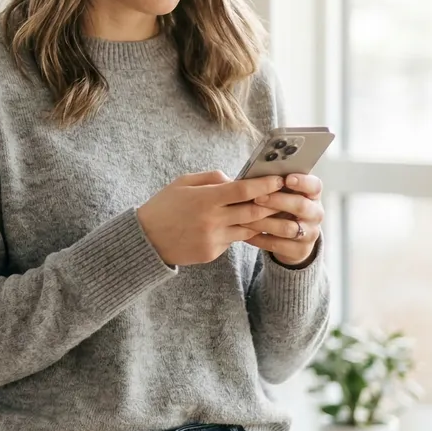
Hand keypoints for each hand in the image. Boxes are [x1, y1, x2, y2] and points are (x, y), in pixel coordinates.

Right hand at [136, 170, 284, 266]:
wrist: (145, 239)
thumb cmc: (164, 206)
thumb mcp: (183, 183)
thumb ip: (212, 178)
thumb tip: (235, 178)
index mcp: (205, 199)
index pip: (244, 190)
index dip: (265, 184)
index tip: (279, 179)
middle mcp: (213, 220)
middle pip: (253, 211)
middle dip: (272, 203)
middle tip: (285, 196)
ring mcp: (214, 238)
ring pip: (249, 229)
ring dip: (261, 221)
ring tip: (272, 213)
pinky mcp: (212, 252)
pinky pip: (233, 240)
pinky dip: (238, 232)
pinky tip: (240, 226)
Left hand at [244, 173, 324, 266]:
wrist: (291, 239)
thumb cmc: (280, 207)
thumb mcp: (281, 194)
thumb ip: (272, 184)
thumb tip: (251, 173)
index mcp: (312, 194)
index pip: (314, 185)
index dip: (302, 182)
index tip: (286, 179)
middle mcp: (315, 213)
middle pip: (301, 206)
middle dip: (278, 201)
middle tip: (258, 198)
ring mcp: (309, 233)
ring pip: (288, 228)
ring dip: (265, 222)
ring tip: (244, 218)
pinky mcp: (299, 250)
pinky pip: (278, 244)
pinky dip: (260, 238)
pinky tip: (244, 234)